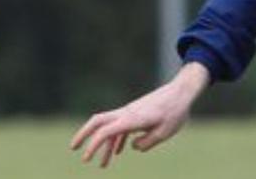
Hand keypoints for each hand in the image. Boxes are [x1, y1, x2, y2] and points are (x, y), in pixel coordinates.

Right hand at [70, 62, 210, 167]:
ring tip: (102, 165)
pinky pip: (121, 126)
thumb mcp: (165, 133)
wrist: (182, 91)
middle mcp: (127, 113)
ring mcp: (130, 112)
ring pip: (110, 127)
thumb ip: (146, 143)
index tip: (86, 158)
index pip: (106, 131)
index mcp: (132, 119)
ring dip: (104, 146)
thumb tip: (132, 147)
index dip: (93, 145)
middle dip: (83, 134)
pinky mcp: (136, 113)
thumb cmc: (175, 112)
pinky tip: (117, 152)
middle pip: (98, 121)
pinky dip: (117, 139)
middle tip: (73, 148)